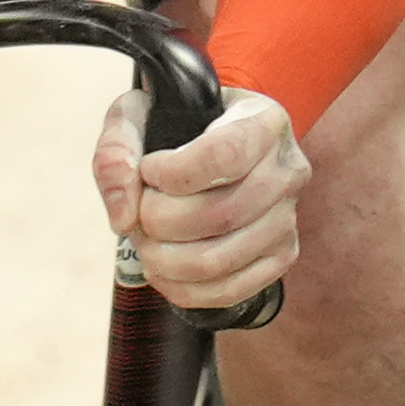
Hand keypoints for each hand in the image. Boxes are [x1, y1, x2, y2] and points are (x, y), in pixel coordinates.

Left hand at [93, 84, 304, 313]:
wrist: (209, 146)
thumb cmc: (175, 126)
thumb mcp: (136, 115)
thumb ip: (116, 153)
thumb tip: (123, 218)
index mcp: (263, 122)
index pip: (225, 156)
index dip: (173, 173)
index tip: (149, 170)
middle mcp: (286, 171)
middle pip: (220, 215)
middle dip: (158, 221)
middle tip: (138, 212)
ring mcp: (288, 218)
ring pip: (220, 260)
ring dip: (164, 259)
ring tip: (146, 240)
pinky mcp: (280, 256)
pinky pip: (231, 290)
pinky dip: (183, 289)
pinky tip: (163, 270)